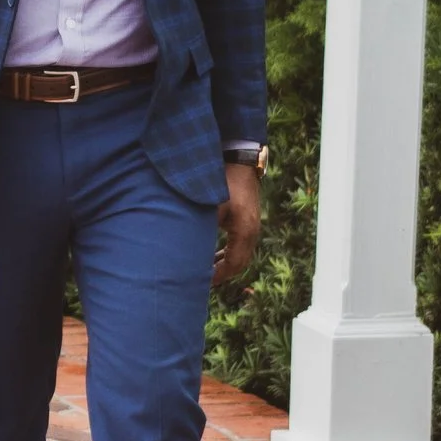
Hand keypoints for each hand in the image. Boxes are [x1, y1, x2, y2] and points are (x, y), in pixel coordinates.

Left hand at [213, 162, 261, 285]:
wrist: (238, 159)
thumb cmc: (221, 181)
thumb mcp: (209, 206)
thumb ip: (201, 229)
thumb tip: (188, 251)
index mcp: (244, 231)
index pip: (234, 264)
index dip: (218, 276)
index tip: (202, 282)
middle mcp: (252, 230)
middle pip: (240, 262)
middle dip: (222, 273)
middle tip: (202, 281)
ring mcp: (252, 224)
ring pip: (241, 253)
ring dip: (225, 263)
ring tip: (206, 271)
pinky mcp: (248, 217)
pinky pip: (241, 243)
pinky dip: (228, 252)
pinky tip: (214, 254)